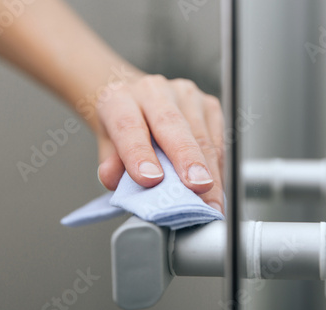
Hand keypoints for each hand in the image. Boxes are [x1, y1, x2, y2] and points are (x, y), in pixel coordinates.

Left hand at [96, 75, 224, 212]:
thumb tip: (113, 179)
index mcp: (121, 98)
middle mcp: (154, 91)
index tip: (151, 180)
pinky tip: (218, 189)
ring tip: (212, 202)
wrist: (138, 101)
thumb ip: (110, 163)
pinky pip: (218, 141)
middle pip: (172, 125)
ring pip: (202, 136)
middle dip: (188, 159)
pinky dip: (219, 169)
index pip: (129, 126)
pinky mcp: (209, 105)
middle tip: (197, 187)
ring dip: (210, 173)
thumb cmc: (123, 126)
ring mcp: (185, 95)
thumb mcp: (107, 145)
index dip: (139, 153)